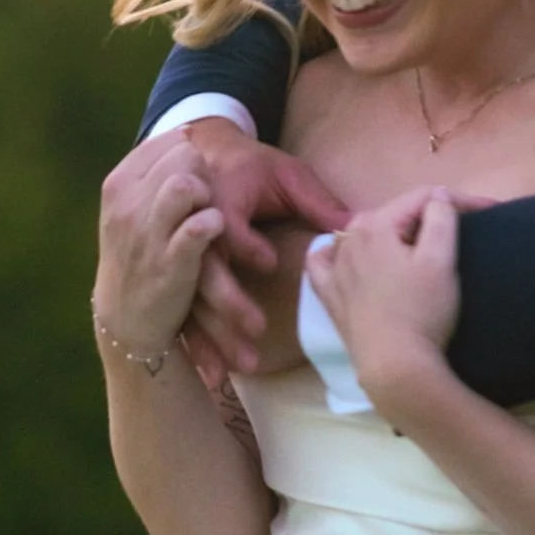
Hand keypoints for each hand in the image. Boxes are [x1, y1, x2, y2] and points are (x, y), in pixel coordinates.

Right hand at [94, 132, 223, 354]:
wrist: (126, 318)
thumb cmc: (139, 254)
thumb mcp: (132, 209)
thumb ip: (154, 173)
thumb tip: (185, 134)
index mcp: (119, 184)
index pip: (168, 141)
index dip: (193, 156)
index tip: (198, 178)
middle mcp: (127, 205)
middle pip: (183, 156)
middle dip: (204, 172)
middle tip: (207, 198)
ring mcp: (146, 234)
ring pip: (185, 184)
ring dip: (207, 194)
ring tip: (208, 213)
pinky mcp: (171, 264)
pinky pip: (197, 227)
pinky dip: (212, 224)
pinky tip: (215, 230)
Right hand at [173, 118, 350, 382]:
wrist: (203, 159)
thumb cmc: (253, 167)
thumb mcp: (287, 175)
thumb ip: (318, 201)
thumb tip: (355, 229)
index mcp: (218, 196)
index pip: (225, 221)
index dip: (244, 242)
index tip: (269, 262)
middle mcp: (193, 229)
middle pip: (203, 269)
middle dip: (228, 301)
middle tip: (256, 329)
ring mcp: (182, 257)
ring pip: (192, 299)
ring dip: (215, 334)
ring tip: (243, 365)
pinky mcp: (179, 279)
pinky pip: (185, 314)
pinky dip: (199, 345)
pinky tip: (213, 375)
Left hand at [305, 186, 463, 405]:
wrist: (395, 367)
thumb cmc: (422, 311)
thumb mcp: (441, 260)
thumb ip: (441, 218)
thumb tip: (439, 198)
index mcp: (375, 225)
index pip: (423, 197)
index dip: (459, 200)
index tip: (488, 210)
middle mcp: (348, 240)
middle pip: (394, 214)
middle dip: (427, 216)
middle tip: (459, 230)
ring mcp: (335, 269)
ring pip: (363, 235)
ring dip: (392, 233)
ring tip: (416, 247)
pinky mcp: (330, 296)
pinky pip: (325, 263)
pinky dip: (338, 254)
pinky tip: (348, 259)